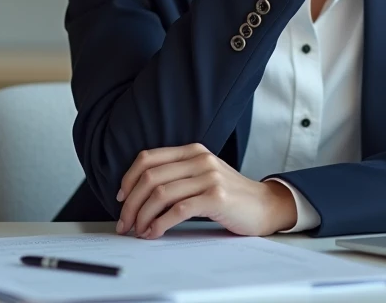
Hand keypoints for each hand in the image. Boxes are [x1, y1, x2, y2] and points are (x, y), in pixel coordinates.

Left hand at [114, 143, 297, 238]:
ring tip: (138, 231)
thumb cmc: (230, 195)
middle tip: (125, 223)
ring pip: (160, 194)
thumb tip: (137, 195)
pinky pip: (178, 210)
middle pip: (150, 177)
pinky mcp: (216, 197)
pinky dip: (159, 224)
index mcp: (193, 151)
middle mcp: (200, 159)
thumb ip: (177, 176)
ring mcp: (209, 177)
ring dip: (142, 216)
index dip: (128, 179)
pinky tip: (154, 233)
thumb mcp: (203, 176)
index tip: (121, 199)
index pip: (148, 158)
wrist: (264, 205)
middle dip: (131, 204)